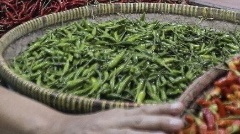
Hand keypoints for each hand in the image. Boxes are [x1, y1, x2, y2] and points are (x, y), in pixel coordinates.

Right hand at [58, 102, 184, 132]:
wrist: (58, 130)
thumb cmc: (90, 127)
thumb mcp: (111, 119)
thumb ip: (132, 119)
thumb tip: (161, 122)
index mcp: (118, 115)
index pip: (143, 110)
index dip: (162, 108)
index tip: (181, 106)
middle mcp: (113, 122)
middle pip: (139, 121)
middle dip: (160, 122)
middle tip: (180, 123)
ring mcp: (105, 133)